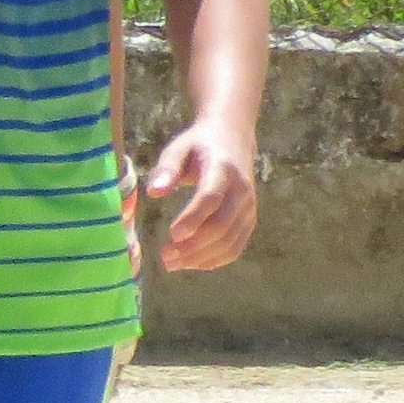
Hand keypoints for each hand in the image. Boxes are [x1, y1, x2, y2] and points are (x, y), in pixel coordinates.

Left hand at [146, 116, 258, 271]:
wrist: (233, 139)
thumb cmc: (198, 146)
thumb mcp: (178, 149)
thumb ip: (166, 169)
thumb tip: (153, 192)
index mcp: (222, 168)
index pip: (211, 197)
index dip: (193, 218)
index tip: (172, 234)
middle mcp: (241, 190)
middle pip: (221, 225)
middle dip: (193, 245)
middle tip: (165, 256)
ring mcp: (248, 207)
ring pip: (230, 241)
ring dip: (201, 257)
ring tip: (173, 263)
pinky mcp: (249, 219)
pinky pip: (236, 246)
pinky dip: (215, 260)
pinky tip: (192, 263)